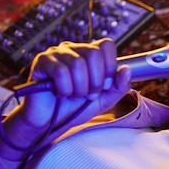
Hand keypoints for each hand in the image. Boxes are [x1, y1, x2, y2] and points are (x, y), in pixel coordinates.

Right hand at [0, 39, 131, 157]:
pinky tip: (61, 94)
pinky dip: (65, 89)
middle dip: (95, 81)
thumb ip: (119, 86)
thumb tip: (126, 69)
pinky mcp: (42, 62)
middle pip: (94, 54)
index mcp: (90, 54)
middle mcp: (74, 49)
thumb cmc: (75, 108)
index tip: (104, 85)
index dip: (109, 67)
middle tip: (88, 95)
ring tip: (73, 96)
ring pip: (77, 64)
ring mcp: (57, 53)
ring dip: (79, 88)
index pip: (106, 45)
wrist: (51, 122)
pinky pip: (60, 72)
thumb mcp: (104, 99)